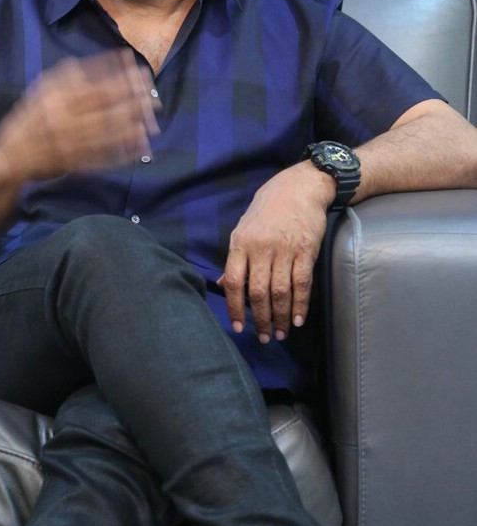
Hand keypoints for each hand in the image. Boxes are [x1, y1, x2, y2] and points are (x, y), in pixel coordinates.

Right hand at [0, 49, 158, 182]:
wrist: (8, 159)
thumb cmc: (27, 121)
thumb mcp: (40, 92)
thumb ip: (64, 78)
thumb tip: (90, 64)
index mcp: (55, 99)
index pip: (96, 85)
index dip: (121, 77)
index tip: (139, 69)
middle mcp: (63, 119)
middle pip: (106, 107)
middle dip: (133, 99)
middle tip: (152, 94)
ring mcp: (70, 143)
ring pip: (109, 132)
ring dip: (133, 125)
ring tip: (153, 119)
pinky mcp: (75, 163)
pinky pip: (104, 156)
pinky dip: (123, 151)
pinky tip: (140, 146)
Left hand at [217, 162, 334, 342]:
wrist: (300, 186)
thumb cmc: (268, 207)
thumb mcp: (243, 227)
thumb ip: (234, 258)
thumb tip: (220, 284)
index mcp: (241, 243)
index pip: (233, 282)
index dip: (234, 308)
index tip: (238, 327)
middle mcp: (261, 248)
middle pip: (257, 292)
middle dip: (261, 320)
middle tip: (264, 338)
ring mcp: (284, 250)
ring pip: (280, 292)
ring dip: (281, 318)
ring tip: (281, 334)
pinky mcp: (306, 251)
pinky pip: (302, 284)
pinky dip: (300, 305)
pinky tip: (298, 320)